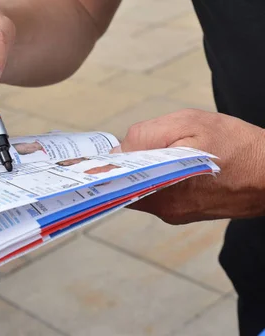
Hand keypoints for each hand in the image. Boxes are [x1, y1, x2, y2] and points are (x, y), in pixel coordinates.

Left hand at [116, 109, 264, 223]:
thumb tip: (119, 149)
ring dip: (144, 169)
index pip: (115, 181)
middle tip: (136, 145)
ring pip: (143, 188)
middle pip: (126, 185)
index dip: (107, 164)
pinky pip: (160, 192)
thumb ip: (146, 136)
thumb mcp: (188, 124)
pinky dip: (159, 176)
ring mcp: (176, 213)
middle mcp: (165, 208)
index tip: (100, 153)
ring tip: (163, 150)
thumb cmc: (237, 146)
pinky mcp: (186, 212)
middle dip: (127, 164)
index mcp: (161, 189)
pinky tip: (175, 161)